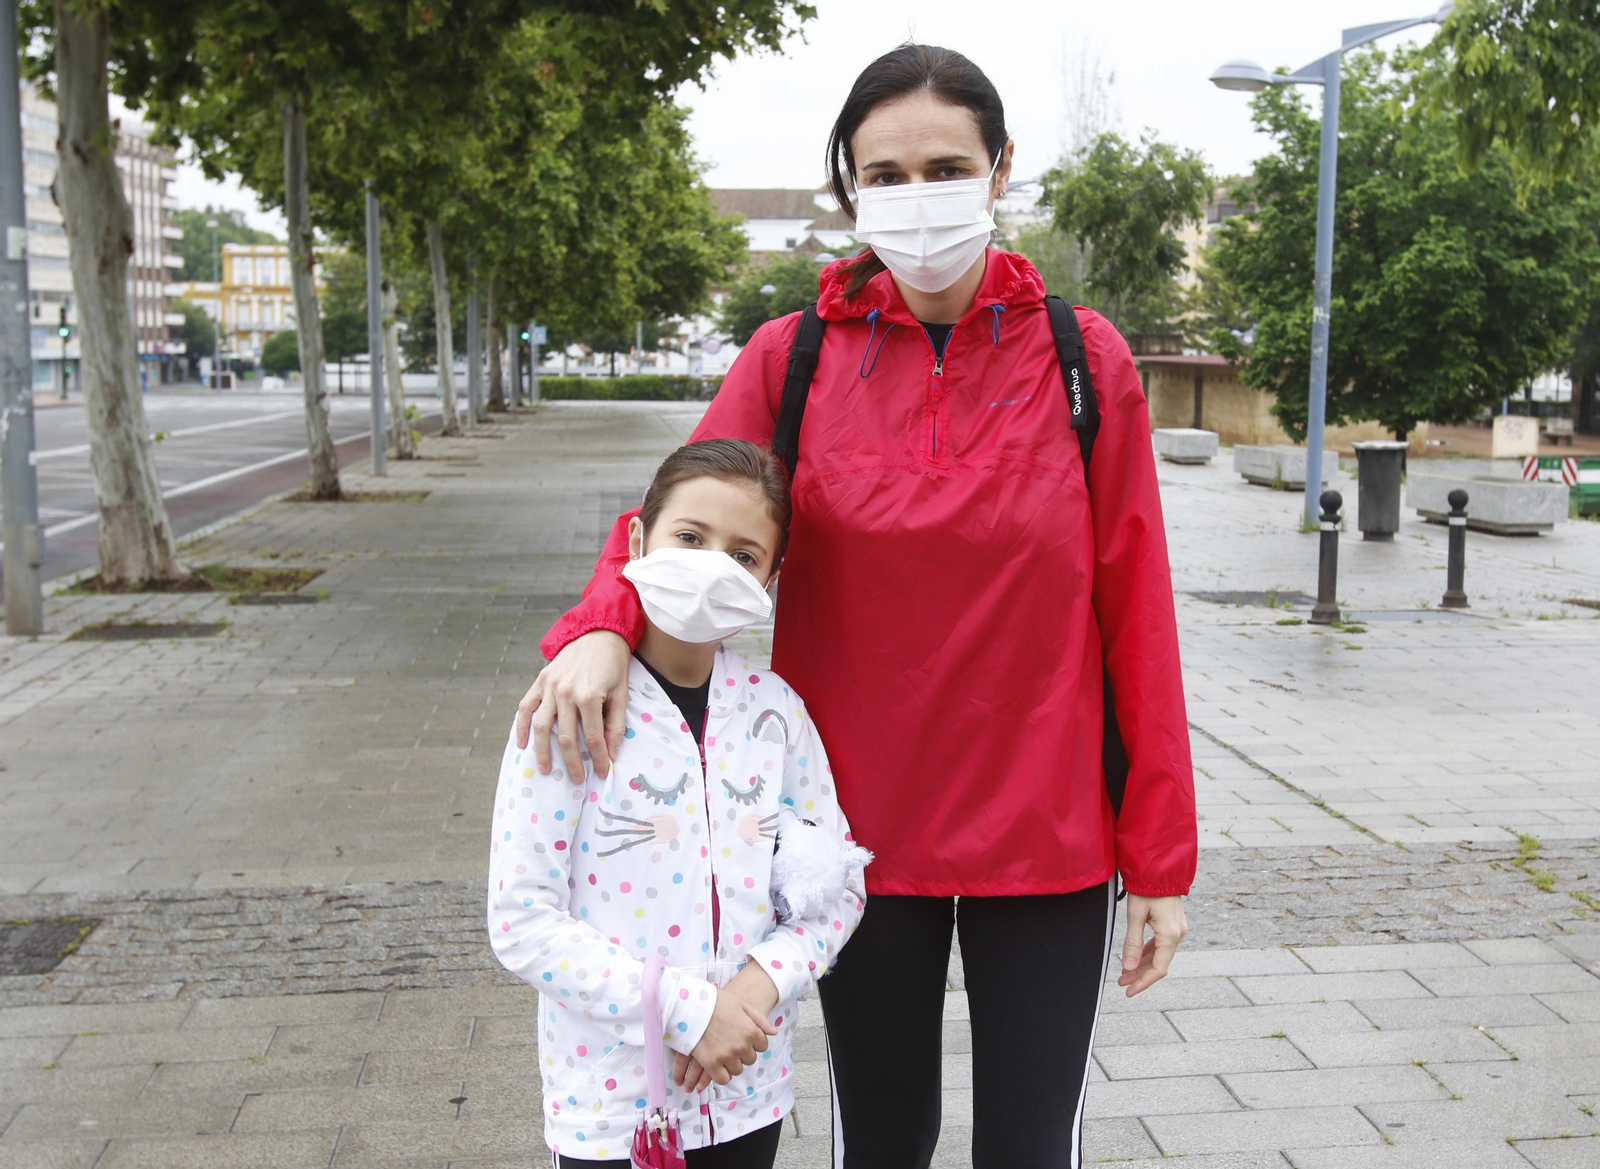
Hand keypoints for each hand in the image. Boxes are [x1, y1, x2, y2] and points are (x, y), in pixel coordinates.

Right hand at [515, 631, 630, 778]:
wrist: (598, 634)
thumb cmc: (613, 665)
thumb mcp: (622, 694)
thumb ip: (616, 725)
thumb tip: (612, 754)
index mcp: (589, 697)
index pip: (592, 738)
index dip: (598, 758)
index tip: (601, 772)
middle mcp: (566, 693)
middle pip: (565, 738)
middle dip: (572, 763)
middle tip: (576, 780)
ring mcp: (550, 687)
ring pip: (541, 727)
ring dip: (542, 752)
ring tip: (546, 770)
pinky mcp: (540, 681)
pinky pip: (526, 708)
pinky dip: (521, 727)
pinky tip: (521, 744)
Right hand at [680, 987, 777, 1089]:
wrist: (691, 1005)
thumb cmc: (716, 1002)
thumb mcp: (741, 1005)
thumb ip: (760, 1019)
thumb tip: (774, 1032)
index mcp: (751, 1031)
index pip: (762, 1046)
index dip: (753, 1042)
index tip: (743, 1038)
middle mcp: (742, 1046)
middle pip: (750, 1059)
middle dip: (742, 1053)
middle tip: (730, 1044)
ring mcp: (727, 1056)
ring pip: (737, 1070)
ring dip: (732, 1064)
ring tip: (722, 1052)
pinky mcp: (712, 1064)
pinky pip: (723, 1079)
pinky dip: (721, 1075)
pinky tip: (716, 1066)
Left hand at [1117, 894, 1186, 996]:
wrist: (1160, 868)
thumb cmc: (1147, 888)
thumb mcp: (1135, 914)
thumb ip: (1132, 942)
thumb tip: (1129, 968)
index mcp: (1170, 935)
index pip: (1158, 968)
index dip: (1143, 982)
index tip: (1128, 991)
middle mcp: (1178, 934)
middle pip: (1159, 964)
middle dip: (1140, 975)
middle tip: (1121, 983)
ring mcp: (1177, 930)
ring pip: (1160, 955)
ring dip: (1143, 965)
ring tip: (1125, 974)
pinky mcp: (1173, 925)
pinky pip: (1161, 945)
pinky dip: (1148, 953)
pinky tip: (1135, 959)